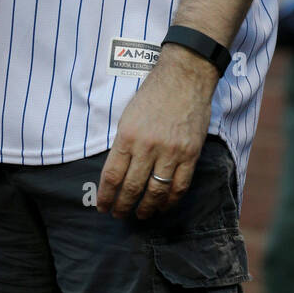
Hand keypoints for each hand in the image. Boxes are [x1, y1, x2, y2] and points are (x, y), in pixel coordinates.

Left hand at [96, 45, 216, 220]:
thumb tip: (117, 172)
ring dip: (146, 208)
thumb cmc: (153, 94)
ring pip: (156, 192)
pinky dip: (170, 201)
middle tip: (118, 214)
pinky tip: (163, 206)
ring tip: (140, 215)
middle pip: (132, 188)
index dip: (106, 196)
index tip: (103, 206)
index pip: (112, 175)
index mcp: (128, 136)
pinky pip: (179, 186)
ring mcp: (171, 152)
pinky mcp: (190, 154)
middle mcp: (147, 147)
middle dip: (122, 206)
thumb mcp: (128, 115)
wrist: (184, 78)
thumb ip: (124, 144)